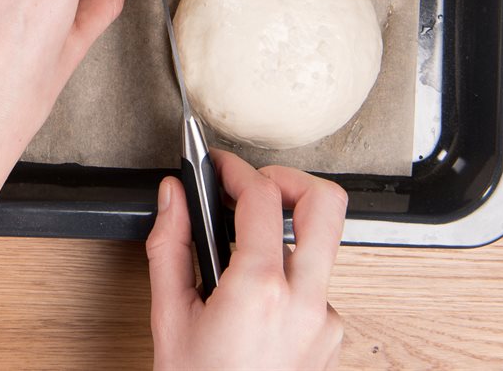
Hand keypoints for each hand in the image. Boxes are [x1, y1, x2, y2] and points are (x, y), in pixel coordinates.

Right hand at [147, 149, 347, 369]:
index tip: (218, 165)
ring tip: (247, 250)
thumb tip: (173, 197)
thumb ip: (170, 246)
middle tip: (257, 184)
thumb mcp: (169, 317)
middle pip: (327, 204)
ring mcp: (327, 320)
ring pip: (324, 246)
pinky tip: (256, 299)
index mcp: (259, 290)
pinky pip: (318, 285)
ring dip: (288, 233)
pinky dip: (289, 278)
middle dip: (291, 178)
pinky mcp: (333, 336)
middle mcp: (306, 301)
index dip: (237, 169)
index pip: (263, 197)